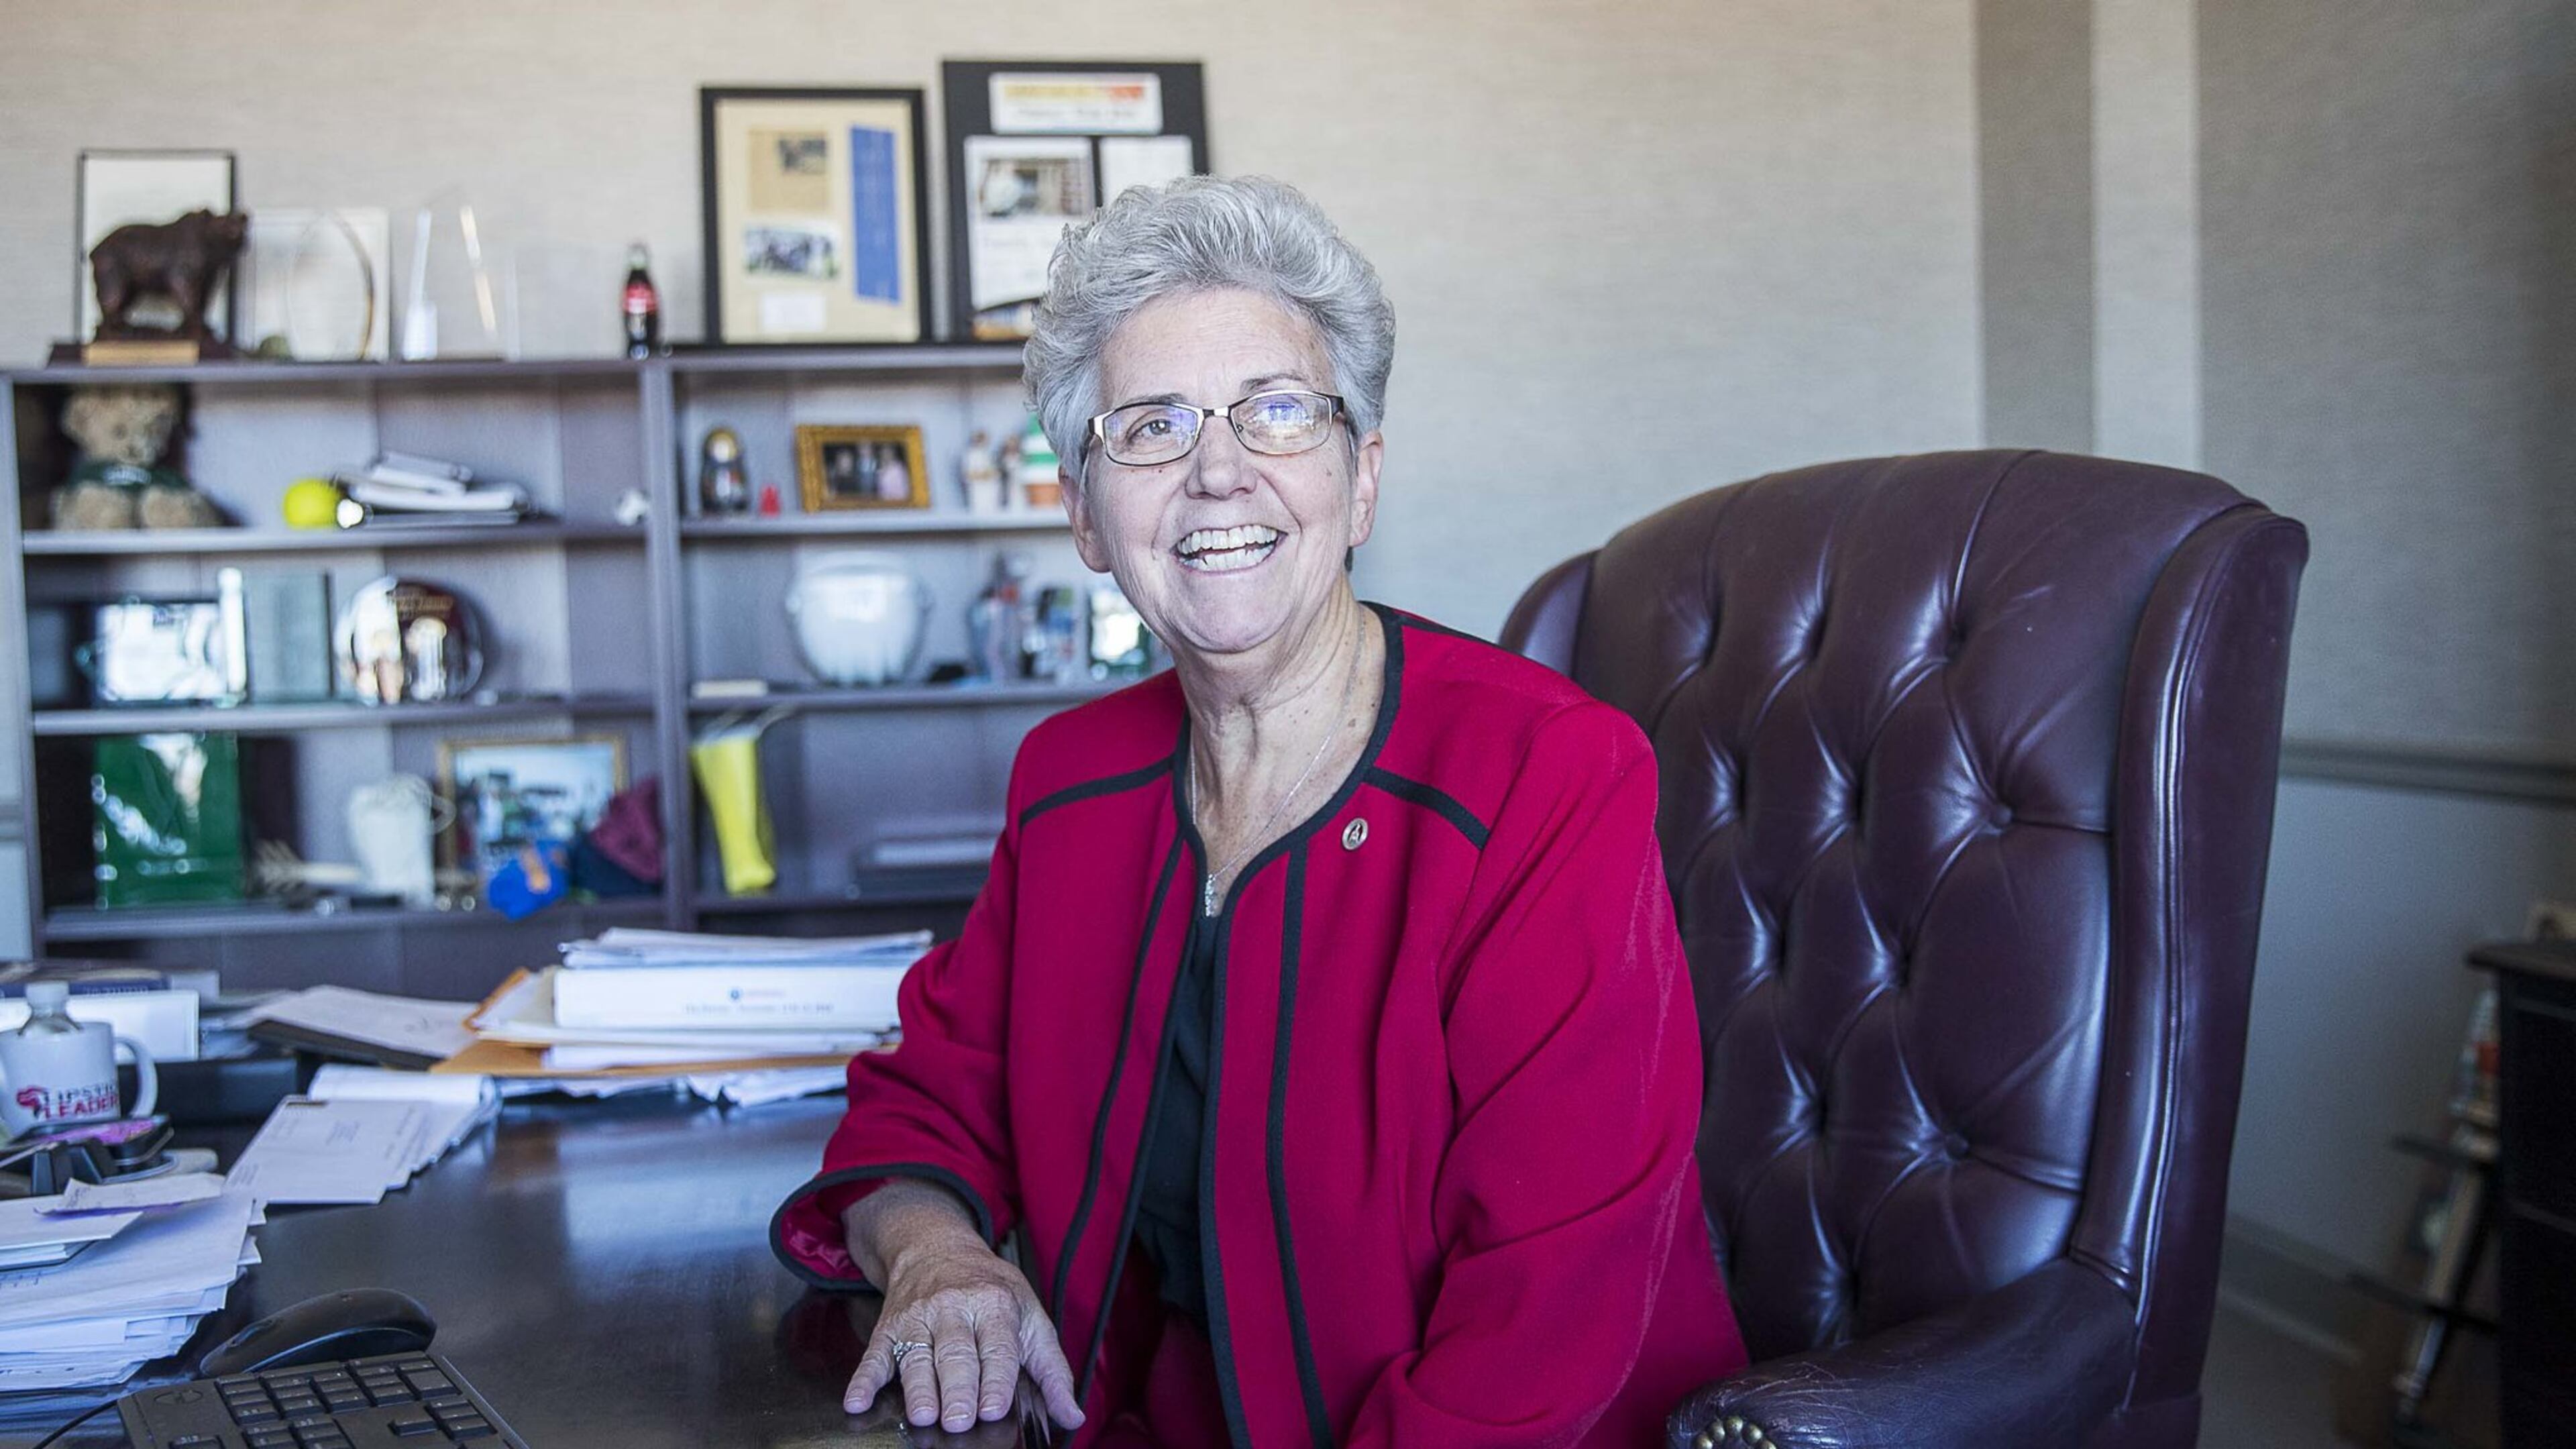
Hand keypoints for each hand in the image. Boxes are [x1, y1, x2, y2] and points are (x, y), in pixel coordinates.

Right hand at [846, 1236, 1084, 1435]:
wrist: (937, 1249)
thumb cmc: (991, 1291)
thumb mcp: (1031, 1318)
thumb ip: (1051, 1370)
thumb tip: (1072, 1415)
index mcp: (995, 1305)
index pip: (997, 1346)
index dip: (996, 1379)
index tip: (995, 1408)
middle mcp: (955, 1308)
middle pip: (956, 1352)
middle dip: (957, 1388)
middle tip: (959, 1421)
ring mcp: (918, 1317)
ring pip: (916, 1355)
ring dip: (918, 1387)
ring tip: (923, 1415)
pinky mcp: (889, 1327)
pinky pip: (874, 1354)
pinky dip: (863, 1379)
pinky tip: (857, 1401)